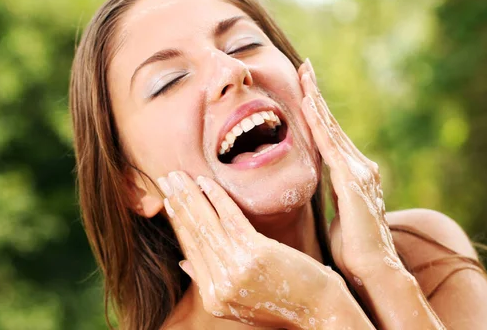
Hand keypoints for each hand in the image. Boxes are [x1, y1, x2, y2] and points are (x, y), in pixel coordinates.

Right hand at [157, 171, 373, 328]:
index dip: (178, 222)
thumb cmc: (285, 302)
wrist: (321, 311)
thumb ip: (211, 282)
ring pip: (206, 225)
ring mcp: (235, 271)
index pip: (189, 251)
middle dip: (177, 203)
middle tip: (165, 179)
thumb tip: (182, 262)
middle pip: (193, 236)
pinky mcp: (255, 254)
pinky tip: (206, 181)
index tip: (169, 200)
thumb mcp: (241, 302)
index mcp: (213, 297)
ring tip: (178, 175)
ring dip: (190, 196)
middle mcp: (219, 286)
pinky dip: (216, 197)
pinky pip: (230, 219)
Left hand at [298, 58, 445, 328]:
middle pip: (331, 124)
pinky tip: (308, 102)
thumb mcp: (336, 213)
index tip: (306, 90)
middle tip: (304, 67)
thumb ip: (332, 194)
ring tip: (304, 73)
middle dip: (317, 94)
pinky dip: (318, 121)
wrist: (373, 271)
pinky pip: (329, 143)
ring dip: (316, 99)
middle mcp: (359, 166)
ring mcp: (358, 170)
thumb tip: (322, 187)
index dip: (318, 111)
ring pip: (331, 127)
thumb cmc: (353, 249)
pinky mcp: (352, 179)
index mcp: (352, 174)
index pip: (330, 136)